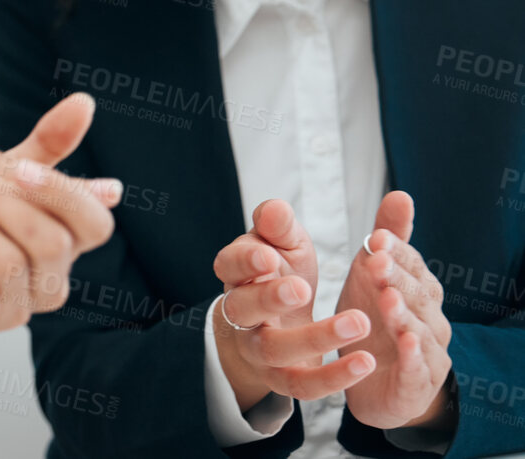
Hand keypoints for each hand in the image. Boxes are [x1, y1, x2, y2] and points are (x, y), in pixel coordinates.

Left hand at [0, 93, 118, 352]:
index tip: (20, 167)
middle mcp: (46, 280)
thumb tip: (84, 102)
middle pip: (51, 243)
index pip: (93, 225)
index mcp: (58, 240)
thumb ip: (37, 150)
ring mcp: (15, 311)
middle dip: (2, 201)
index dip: (65, 196)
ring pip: (10, 267)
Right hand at [212, 199, 374, 412]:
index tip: (269, 255)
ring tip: (360, 321)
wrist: (276, 323)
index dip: (245, 261)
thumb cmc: (282, 273)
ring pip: (274, 348)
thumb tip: (276, 209)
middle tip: (304, 288)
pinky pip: (301, 385)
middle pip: (242, 308)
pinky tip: (366, 361)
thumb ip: (281, 226)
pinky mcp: (282, 378)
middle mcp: (240, 312)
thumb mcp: (284, 244)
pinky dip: (333, 377)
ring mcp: (257, 348)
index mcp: (237, 273)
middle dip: (270, 298)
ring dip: (316, 337)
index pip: (228, 265)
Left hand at [338, 192, 455, 430]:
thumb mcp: (371, 278)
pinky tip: (405, 342)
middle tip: (377, 262)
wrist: (373, 384)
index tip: (376, 238)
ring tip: (387, 299)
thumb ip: (387, 240)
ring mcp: (428, 354)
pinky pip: (417, 369)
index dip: (397, 253)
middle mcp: (430, 320)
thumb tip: (401, 195)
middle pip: (418, 297)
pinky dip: (413, 356)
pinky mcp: (416, 384)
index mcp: (419, 292)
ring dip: (404, 314)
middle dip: (398, 279)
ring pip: (420, 331)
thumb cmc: (373, 322)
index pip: (413, 267)